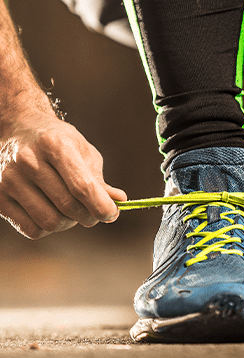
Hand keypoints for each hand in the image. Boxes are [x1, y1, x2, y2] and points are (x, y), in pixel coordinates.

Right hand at [0, 110, 126, 238]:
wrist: (18, 129)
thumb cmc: (57, 140)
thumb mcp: (82, 149)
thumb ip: (98, 178)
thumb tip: (119, 200)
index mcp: (55, 145)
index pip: (81, 186)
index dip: (101, 205)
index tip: (112, 214)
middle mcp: (28, 161)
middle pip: (67, 205)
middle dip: (89, 215)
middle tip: (96, 213)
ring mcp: (9, 180)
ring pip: (50, 222)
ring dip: (69, 223)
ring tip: (73, 211)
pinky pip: (31, 229)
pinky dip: (49, 228)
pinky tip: (54, 213)